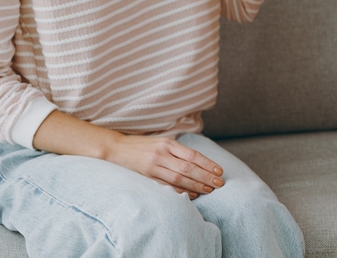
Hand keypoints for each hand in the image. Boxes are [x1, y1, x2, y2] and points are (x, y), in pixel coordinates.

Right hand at [105, 134, 224, 198]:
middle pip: (188, 168)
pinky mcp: (146, 176)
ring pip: (179, 178)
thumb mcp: (161, 142)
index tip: (219, 171)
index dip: (207, 164)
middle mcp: (162, 154)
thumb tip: (199, 162)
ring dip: (195, 185)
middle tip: (219, 184)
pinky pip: (166, 185)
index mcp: (168, 143)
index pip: (192, 155)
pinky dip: (180, 191)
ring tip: (209, 190)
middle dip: (205, 177)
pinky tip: (191, 194)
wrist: (116, 148)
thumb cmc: (143, 145)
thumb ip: (177, 150)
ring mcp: (153, 166)